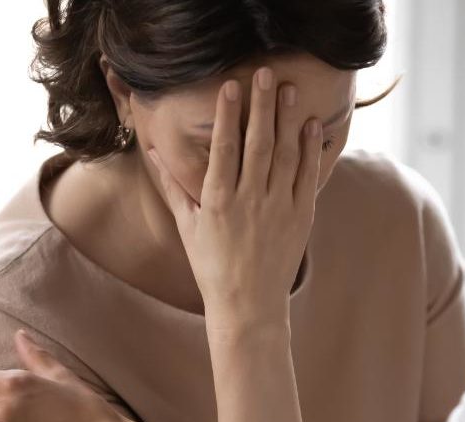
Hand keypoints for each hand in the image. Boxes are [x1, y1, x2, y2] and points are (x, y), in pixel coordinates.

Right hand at [145, 67, 323, 332]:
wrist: (249, 304)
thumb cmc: (212, 266)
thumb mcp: (188, 226)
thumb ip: (174, 186)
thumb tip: (154, 152)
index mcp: (218, 201)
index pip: (224, 147)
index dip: (228, 114)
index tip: (232, 86)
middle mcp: (249, 201)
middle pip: (258, 142)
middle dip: (262, 105)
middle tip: (266, 74)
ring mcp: (278, 208)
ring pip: (285, 154)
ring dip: (287, 119)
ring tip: (287, 90)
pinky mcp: (300, 217)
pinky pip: (307, 176)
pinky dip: (310, 150)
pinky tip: (310, 126)